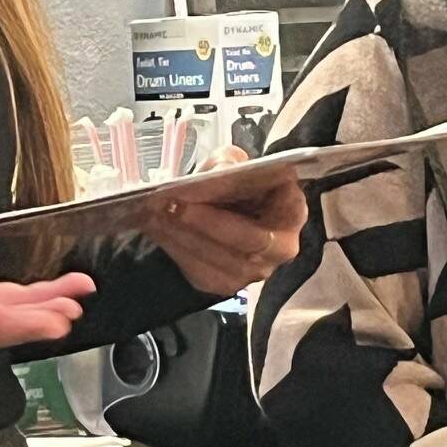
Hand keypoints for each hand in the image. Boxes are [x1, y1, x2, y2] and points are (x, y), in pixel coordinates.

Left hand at [144, 146, 306, 296]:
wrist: (211, 217)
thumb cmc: (231, 189)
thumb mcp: (231, 163)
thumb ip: (229, 161)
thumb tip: (224, 169)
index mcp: (291, 210)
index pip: (283, 205)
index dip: (247, 192)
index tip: (214, 177)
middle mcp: (280, 247)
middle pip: (249, 239)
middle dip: (209, 221)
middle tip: (173, 202)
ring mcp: (255, 271)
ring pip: (221, 258)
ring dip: (185, 235)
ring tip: (156, 212)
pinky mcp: (226, 285)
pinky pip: (201, 271)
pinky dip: (174, 248)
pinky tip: (154, 227)